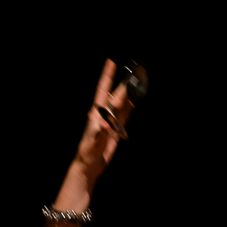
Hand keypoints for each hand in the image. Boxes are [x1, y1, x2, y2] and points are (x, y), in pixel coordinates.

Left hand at [73, 59, 134, 178]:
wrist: (89, 165)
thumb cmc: (87, 152)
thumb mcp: (93, 141)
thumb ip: (100, 131)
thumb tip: (107, 124)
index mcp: (97, 113)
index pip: (103, 90)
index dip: (107, 75)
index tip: (111, 61)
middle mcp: (105, 114)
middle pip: (117, 94)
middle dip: (125, 82)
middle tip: (135, 69)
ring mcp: (112, 121)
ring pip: (123, 103)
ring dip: (130, 92)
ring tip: (138, 79)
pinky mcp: (117, 129)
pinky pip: (126, 115)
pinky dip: (131, 106)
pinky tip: (136, 99)